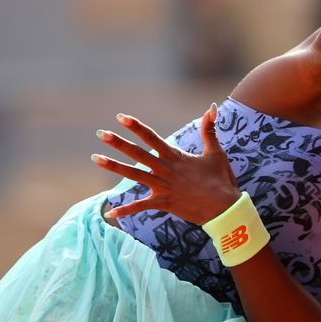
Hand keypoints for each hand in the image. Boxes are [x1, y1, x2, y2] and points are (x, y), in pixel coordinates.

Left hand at [94, 104, 239, 224]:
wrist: (224, 207)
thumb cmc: (221, 179)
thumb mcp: (215, 152)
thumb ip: (209, 129)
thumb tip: (212, 107)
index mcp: (176, 156)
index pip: (152, 138)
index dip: (136, 127)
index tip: (121, 117)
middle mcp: (166, 169)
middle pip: (138, 154)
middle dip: (118, 143)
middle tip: (101, 134)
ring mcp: (163, 186)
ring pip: (134, 175)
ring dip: (114, 167)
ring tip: (96, 159)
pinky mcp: (164, 202)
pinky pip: (141, 207)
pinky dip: (126, 210)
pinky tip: (110, 214)